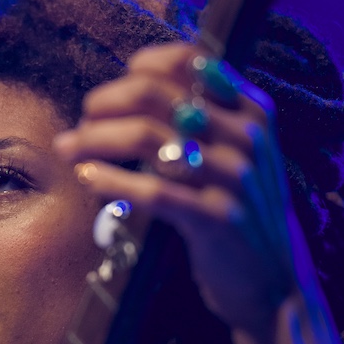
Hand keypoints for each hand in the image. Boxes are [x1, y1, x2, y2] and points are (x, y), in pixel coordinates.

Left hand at [53, 43, 304, 333]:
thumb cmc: (238, 209)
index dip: (136, 70)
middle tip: (81, 121)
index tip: (110, 95)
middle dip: (104, 103)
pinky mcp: (216, 218)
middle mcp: (245, 135)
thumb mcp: (235, 154)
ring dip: (95, 139)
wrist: (275, 282)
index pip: (186, 61)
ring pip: (145, 137)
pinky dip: (110, 181)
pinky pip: (151, 191)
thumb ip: (200, 118)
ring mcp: (233, 176)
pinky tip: (86, 178)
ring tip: (68, 148)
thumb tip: (128, 89)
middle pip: (154, 95)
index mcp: (250, 109)